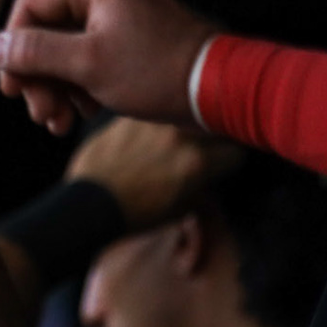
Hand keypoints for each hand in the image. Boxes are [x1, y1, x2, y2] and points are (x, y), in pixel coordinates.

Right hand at [0, 0, 217, 135]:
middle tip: (41, 113)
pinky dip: (81, 83)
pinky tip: (81, 113)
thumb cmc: (157, 70)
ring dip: (58, 87)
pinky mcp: (132, 35)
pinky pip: (91, 54)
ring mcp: (121, 10)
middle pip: (48, 30)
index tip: (13, 89)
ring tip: (60, 121)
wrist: (221, 88)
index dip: (14, 51)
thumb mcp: (86, 64)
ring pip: (68, 47)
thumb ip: (34, 53)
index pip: (30, 8)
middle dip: (40, 78)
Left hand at [67, 117, 243, 229]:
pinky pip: (152, 113)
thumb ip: (203, 184)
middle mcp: (178, 135)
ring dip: (185, 126)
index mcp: (197, 161)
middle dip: (214, 139)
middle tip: (204, 151)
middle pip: (214, 125)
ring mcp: (151, 122)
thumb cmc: (138, 213)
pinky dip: (156, 123)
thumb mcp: (182, 207)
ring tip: (174, 143)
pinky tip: (147, 138)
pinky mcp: (127, 117)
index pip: (236, 150)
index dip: (230, 160)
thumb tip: (210, 172)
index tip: (222, 165)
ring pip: (182, 115)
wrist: (90, 205)